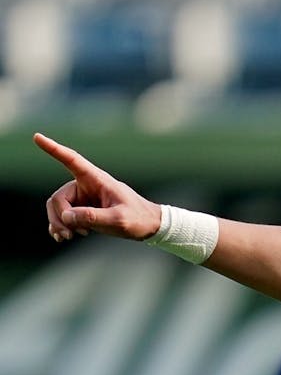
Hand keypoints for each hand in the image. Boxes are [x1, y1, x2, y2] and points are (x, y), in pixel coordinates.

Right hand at [34, 133, 161, 242]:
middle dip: (58, 217)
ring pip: (56, 208)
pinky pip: (61, 215)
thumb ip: (93, 217)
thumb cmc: (138, 218)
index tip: (37, 136)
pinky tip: (64, 237)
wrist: (148, 226)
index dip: (53, 149)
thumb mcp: (119, 220)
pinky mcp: (82, 209)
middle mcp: (86, 185)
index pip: (72, 160)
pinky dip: (59, 226)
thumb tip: (66, 217)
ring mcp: (82, 197)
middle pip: (58, 198)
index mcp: (97, 179)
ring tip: (69, 237)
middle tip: (68, 235)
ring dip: (58, 223)